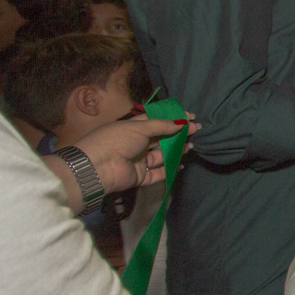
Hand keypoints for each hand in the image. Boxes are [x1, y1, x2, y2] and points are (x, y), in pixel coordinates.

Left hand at [74, 112, 199, 194]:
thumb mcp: (138, 127)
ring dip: (176, 150)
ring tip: (191, 145)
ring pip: (162, 155)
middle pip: (161, 138)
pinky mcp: (140, 177)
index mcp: (132, 128)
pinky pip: (158, 173)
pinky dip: (170, 169)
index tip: (189, 117)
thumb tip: (181, 122)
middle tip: (196, 130)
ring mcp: (138, 161)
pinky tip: (182, 163)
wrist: (98, 167)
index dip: (172, 119)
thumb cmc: (116, 140)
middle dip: (178, 134)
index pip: (155, 121)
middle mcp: (136, 144)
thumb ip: (161, 126)